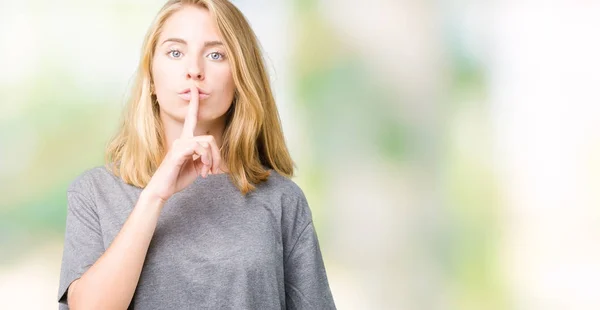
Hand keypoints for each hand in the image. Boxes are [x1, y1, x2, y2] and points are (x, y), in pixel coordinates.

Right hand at [143, 82, 220, 201]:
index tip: (194, 88)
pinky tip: (202, 172)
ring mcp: (179, 145)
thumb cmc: (177, 178)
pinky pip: (199, 149)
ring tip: (206, 173)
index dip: (194, 103)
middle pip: (209, 138)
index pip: (191, 118)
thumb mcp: (195, 167)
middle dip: (217, 156)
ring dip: (212, 160)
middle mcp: (182, 140)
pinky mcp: (178, 153)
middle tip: (214, 171)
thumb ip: (203, 157)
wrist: (162, 190)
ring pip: (207, 143)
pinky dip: (206, 161)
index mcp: (186, 141)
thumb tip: (212, 155)